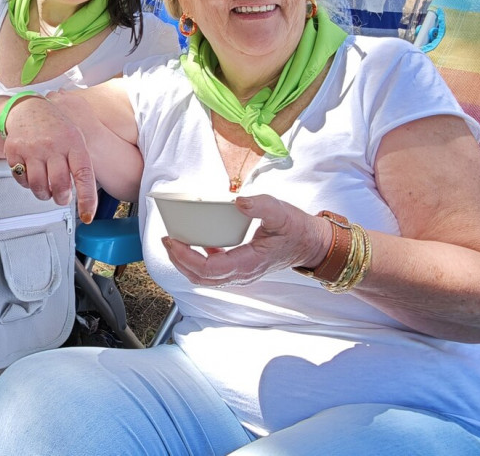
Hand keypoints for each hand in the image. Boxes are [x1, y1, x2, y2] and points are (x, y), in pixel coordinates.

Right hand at [1, 95, 97, 222]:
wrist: (29, 109)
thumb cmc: (56, 128)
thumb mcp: (76, 140)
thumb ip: (80, 166)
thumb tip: (84, 197)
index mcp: (73, 142)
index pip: (83, 175)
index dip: (86, 198)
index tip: (87, 215)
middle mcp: (52, 144)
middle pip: (59, 185)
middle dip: (62, 198)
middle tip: (62, 197)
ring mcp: (32, 147)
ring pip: (38, 186)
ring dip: (44, 194)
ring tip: (47, 189)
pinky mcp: (14, 151)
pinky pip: (21, 179)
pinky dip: (28, 184)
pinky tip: (33, 174)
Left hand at [163, 195, 329, 288]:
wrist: (312, 244)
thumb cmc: (298, 230)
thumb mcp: (282, 213)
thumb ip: (261, 206)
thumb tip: (238, 201)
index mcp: (248, 263)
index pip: (208, 268)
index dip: (185, 257)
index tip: (172, 240)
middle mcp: (242, 274)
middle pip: (200, 277)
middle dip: (179, 260)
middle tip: (167, 240)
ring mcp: (241, 274)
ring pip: (205, 278)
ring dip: (186, 263)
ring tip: (175, 242)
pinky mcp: (241, 268)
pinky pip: (214, 271)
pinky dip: (198, 260)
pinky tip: (196, 243)